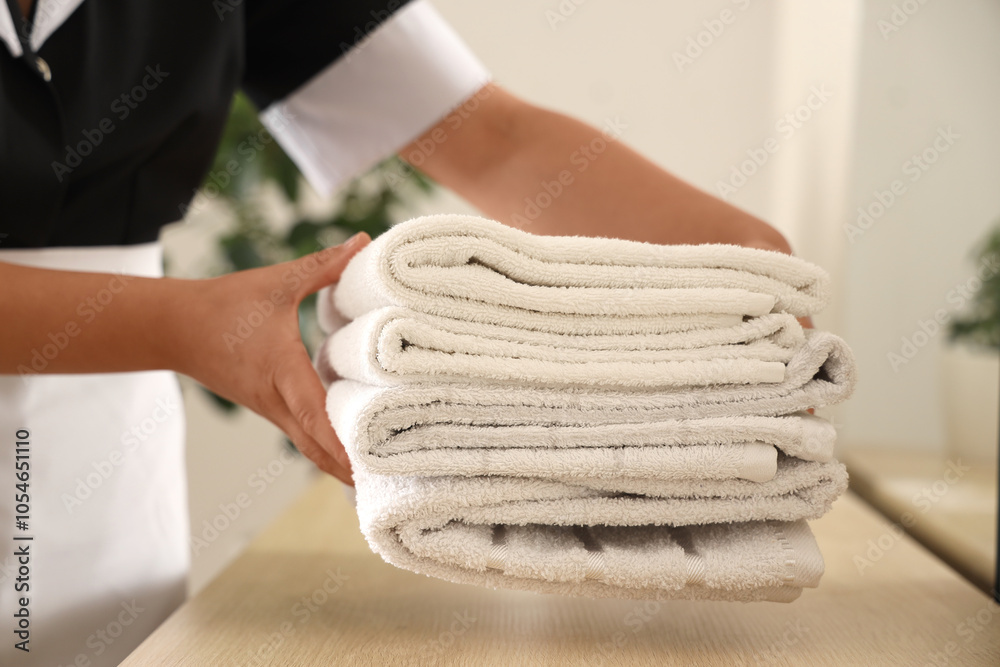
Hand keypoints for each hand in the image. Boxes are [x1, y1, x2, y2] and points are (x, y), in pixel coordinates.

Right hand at [168, 233, 369, 483]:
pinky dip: (325, 449)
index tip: (372, 465)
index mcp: (281, 372)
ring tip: (378, 477)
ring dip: (339, 463)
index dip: (344, 442)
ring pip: (309, 447)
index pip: (316, 416)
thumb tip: (365, 242)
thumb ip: (323, 266)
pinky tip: (349, 452)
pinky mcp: (268, 407)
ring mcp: (270, 409)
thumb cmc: (223, 305)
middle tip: (391, 482)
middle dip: (351, 468)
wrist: (173, 327)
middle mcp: (276, 400)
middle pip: (317, 447)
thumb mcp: (276, 282)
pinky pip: (301, 436)